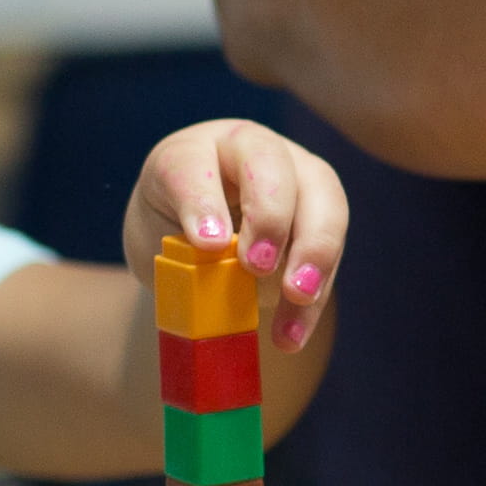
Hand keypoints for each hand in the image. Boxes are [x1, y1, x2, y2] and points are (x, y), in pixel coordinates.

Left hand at [120, 120, 346, 350]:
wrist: (195, 243)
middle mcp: (250, 151)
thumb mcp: (157, 236)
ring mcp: (296, 177)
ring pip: (322, 200)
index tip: (206, 244)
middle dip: (271, 216)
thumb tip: (220, 265)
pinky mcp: (323, 217)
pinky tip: (292, 335)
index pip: (193, 164)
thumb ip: (182, 248)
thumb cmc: (170, 229)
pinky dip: (313, 298)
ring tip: (297, 295)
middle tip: (258, 265)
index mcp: (195, 150)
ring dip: (314, 252)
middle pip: (272, 164)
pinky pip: (329, 254)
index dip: (201, 200)